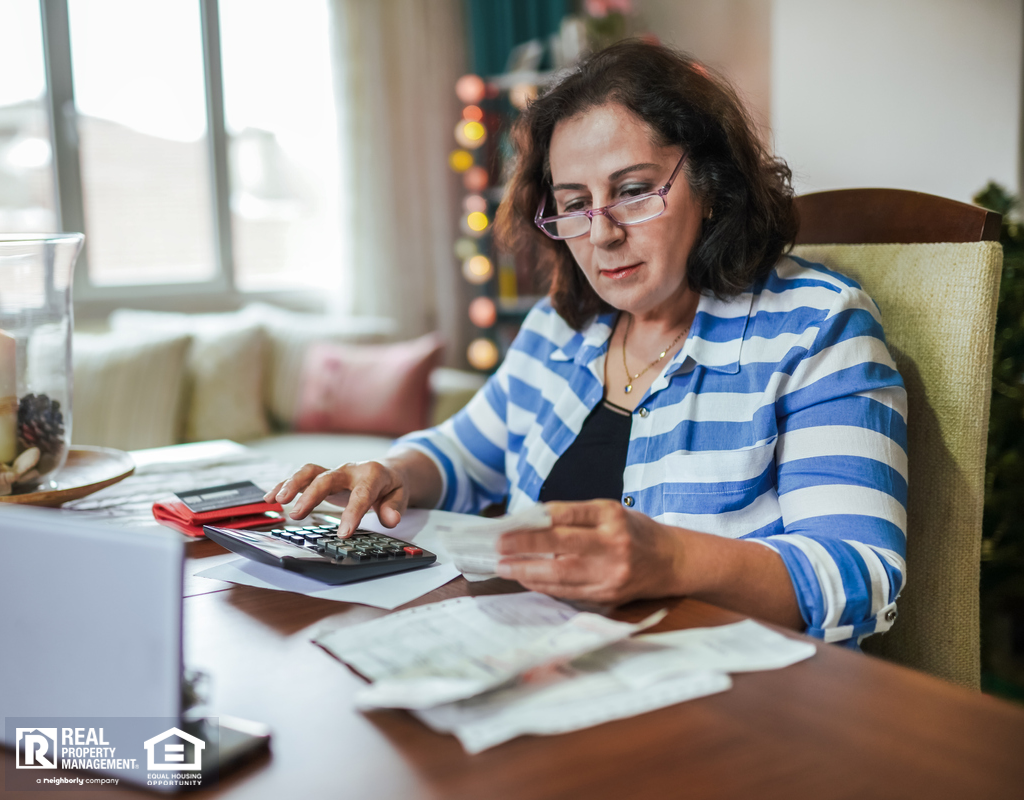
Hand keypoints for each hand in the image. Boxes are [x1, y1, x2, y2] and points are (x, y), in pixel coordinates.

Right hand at [264, 461, 407, 536]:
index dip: (352, 514)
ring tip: (277, 501)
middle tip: (297, 515)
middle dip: (311, 496)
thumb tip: (391, 520)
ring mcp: (334, 472)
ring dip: (292, 485)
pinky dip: (284, 485)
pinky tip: (269, 498)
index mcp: (371, 475)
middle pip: (327, 479)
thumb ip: (394, 508)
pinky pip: (301, 478)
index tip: (344, 534)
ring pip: (310, 472)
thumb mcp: (401, 495)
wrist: (386, 470)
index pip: (361, 495)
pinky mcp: (322, 476)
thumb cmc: (391, 486)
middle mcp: (349, 470)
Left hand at [495, 500, 684, 604]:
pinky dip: (543, 585)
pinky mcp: (607, 595)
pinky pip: (568, 592)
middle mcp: (613, 544)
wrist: (671, 561)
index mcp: (612, 516)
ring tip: (505, 566)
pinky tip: (526, 579)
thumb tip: (530, 523)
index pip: (568, 515)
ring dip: (528, 571)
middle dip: (526, 547)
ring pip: (562, 575)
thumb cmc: (635, 531)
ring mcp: (611, 573)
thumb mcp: (610, 512)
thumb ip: (574, 516)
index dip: (536, 520)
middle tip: (499, 546)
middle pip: (562, 546)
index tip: (510, 523)